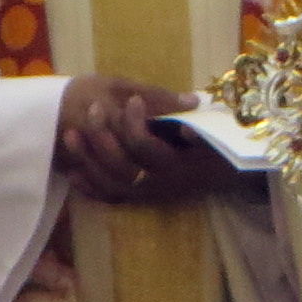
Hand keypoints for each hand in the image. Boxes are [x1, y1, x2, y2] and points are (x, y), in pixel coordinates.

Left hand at [56, 77, 241, 204]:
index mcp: (178, 165)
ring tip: (70, 134)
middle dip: (101, 136)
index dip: (133, 123)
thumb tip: (190, 102)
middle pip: (121, 166)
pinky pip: (109, 199)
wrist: (230, 174)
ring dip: (88, 160)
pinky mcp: (140, 201)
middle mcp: (161, 184)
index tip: (132, 100)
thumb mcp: (214, 134)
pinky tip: (73, 172)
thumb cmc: (221, 150)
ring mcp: (148, 195)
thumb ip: (197, 118)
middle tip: (93, 108)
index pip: (144, 147)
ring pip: (110, 183)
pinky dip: (90, 187)